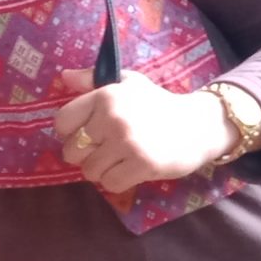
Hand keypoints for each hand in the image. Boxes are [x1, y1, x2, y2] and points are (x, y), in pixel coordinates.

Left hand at [51, 69, 244, 195]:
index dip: (69, 132)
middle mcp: (113, 117)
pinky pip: (109, 184)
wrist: (198, 125)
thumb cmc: (158, 104)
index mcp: (105, 96)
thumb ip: (93, 80)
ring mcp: (127, 142)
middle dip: (84, 155)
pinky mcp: (142, 164)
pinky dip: (116, 181)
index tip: (85, 133)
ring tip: (118, 160)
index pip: (62, 121)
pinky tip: (129, 170)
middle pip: (72, 151)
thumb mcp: (128, 83)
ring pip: (90, 171)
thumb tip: (64, 77)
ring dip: (101, 170)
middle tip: (103, 151)